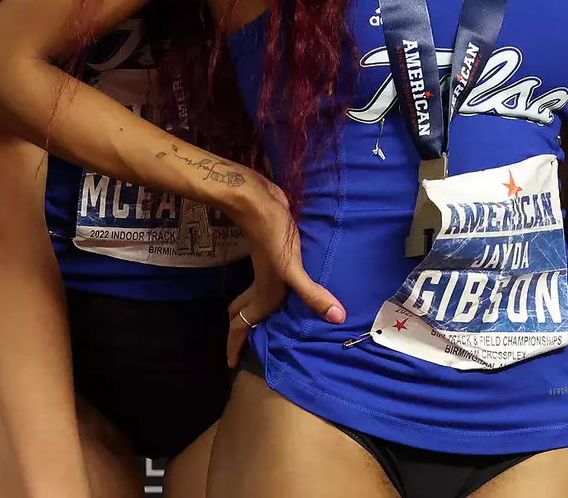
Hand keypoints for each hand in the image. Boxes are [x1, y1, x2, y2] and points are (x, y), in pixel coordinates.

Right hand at [224, 171, 344, 366]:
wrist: (257, 202)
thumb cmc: (273, 236)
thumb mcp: (292, 267)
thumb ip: (312, 294)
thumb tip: (336, 318)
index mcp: (264, 294)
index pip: (242, 326)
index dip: (235, 346)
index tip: (231, 365)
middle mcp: (262, 285)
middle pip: (243, 314)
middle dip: (241, 333)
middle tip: (246, 349)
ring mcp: (266, 270)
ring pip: (253, 298)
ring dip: (254, 313)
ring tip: (264, 326)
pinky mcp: (273, 255)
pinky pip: (266, 282)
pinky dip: (268, 292)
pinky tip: (285, 289)